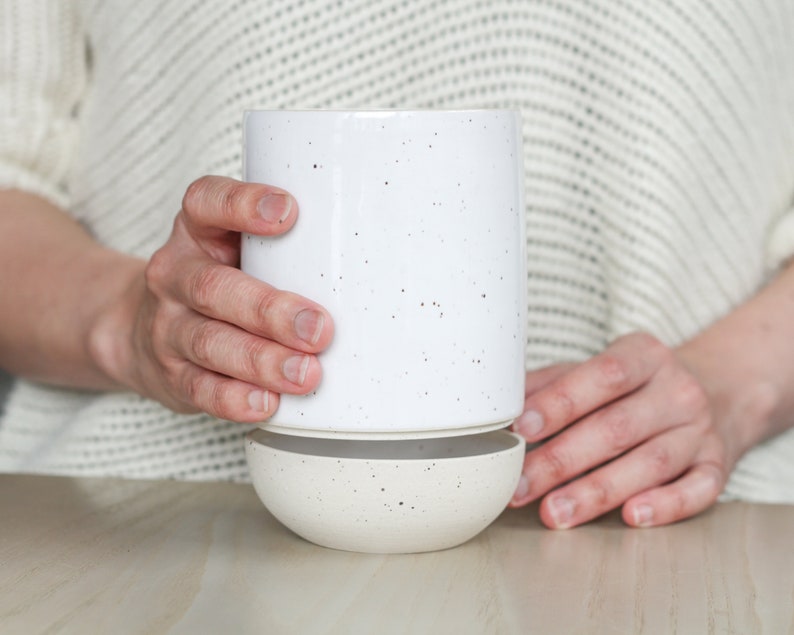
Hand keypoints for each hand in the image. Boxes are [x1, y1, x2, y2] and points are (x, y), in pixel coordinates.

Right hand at [93, 175, 333, 421]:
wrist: (140, 329)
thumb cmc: (217, 281)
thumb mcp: (235, 248)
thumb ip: (285, 246)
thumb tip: (370, 259)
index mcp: (196, 232)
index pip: (205, 202)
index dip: (242, 204)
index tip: (289, 211)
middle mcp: (175, 275)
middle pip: (214, 287)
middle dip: (270, 310)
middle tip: (319, 329)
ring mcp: (169, 328)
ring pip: (210, 343)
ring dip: (262, 361)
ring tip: (306, 374)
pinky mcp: (172, 376)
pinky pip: (200, 390)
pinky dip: (235, 400)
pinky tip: (267, 403)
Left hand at [509, 333, 731, 528]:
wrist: (720, 391)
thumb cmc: (638, 385)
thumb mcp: (600, 368)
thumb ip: (553, 383)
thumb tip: (502, 404)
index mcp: (645, 356)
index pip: (603, 377)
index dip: (561, 403)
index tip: (522, 427)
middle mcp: (677, 390)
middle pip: (617, 427)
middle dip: (562, 460)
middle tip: (522, 486)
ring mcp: (701, 430)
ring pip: (650, 463)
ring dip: (598, 492)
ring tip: (554, 512)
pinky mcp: (718, 466)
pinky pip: (698, 489)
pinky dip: (666, 505)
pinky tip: (631, 516)